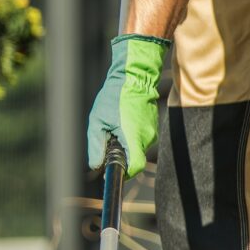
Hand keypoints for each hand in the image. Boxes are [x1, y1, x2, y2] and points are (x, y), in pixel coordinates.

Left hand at [86, 34, 168, 174]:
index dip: (124, 173)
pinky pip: (142, 138)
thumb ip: (96, 145)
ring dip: (126, 144)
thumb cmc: (114, 97)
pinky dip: (132, 135)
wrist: (134, 76)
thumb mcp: (97, 122)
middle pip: (134, 158)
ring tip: (115, 125)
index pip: (135, 166)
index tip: (113, 171)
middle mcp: (147, 137)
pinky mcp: (153, 126)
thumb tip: (95, 166)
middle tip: (108, 139)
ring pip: (137, 147)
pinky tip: (123, 120)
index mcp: (133, 137)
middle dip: (121, 155)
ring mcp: (152, 131)